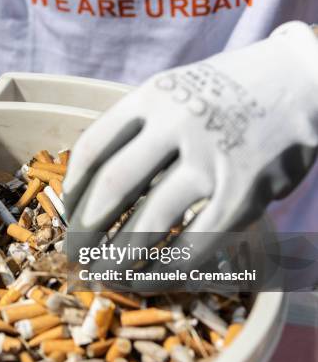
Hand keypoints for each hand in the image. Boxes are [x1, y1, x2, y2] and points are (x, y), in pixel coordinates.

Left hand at [64, 22, 317, 274]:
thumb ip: (136, 131)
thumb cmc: (223, 95)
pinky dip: (167, 270)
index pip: (93, 150)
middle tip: (75, 256)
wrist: (300, 81)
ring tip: (105, 274)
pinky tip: (151, 280)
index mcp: (151, 97)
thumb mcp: (173, 93)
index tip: (66, 217)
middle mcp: (178, 124)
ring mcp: (212, 158)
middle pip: (113, 187)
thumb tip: (90, 189)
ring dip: (120, 257)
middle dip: (85, 230)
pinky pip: (195, 244)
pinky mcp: (244, 193)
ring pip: (151, 221)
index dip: (73, 192)